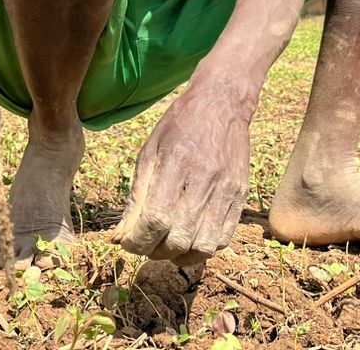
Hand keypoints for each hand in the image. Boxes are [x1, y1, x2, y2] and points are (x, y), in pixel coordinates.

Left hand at [111, 82, 251, 264]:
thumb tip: (119, 236)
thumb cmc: (178, 126)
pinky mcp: (240, 197)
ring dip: (179, 255)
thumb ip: (136, 196)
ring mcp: (226, 191)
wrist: (221, 104)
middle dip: (154, 251)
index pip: (155, 220)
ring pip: (203, 247)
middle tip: (144, 244)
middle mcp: (204, 180)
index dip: (137, 241)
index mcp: (176, 164)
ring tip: (166, 246)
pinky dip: (203, 248)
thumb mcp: (148, 151)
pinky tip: (189, 239)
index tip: (127, 242)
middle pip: (178, 239)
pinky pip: (224, 239)